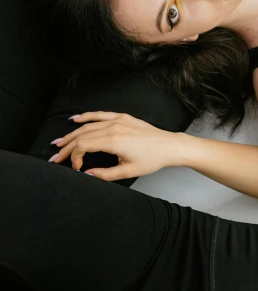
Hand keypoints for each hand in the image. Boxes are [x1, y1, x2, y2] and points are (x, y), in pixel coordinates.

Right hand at [50, 112, 183, 180]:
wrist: (170, 146)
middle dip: (67, 147)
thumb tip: (86, 175)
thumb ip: (105, 174)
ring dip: (72, 133)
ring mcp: (118, 120)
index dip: (74, 157)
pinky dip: (86, 116)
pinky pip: (100, 115)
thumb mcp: (128, 171)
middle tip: (55, 156)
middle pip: (82, 135)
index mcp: (113, 141)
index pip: (83, 146)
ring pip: (88, 125)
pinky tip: (75, 119)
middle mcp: (113, 127)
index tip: (76, 168)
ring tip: (59, 142)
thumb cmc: (152, 160)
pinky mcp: (123, 117)